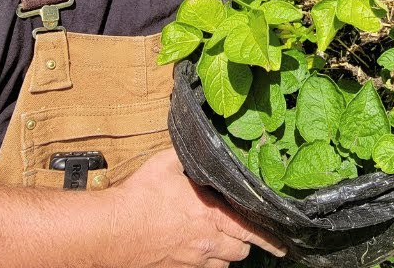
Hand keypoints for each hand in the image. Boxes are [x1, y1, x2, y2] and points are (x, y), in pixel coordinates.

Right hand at [111, 149, 286, 267]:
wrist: (111, 230)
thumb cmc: (138, 197)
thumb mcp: (165, 164)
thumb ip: (188, 155)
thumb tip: (200, 138)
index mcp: (211, 215)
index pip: (252, 230)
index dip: (270, 237)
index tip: (282, 242)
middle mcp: (207, 242)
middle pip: (241, 251)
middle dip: (245, 243)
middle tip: (244, 236)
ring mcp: (192, 261)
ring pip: (223, 265)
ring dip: (225, 255)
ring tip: (218, 242)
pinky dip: (204, 264)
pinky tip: (196, 253)